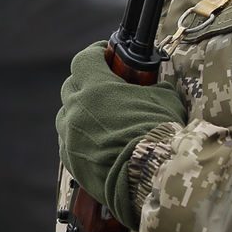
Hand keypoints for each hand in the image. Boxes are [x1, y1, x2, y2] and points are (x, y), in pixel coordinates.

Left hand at [55, 41, 186, 227]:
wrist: (151, 177)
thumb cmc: (159, 133)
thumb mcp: (164, 99)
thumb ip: (152, 88)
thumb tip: (155, 87)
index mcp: (96, 88)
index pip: (84, 60)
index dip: (95, 54)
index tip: (104, 54)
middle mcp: (76, 109)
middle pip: (71, 86)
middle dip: (86, 83)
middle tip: (105, 86)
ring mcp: (70, 136)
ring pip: (66, 115)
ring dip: (79, 111)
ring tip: (100, 117)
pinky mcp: (70, 161)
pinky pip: (68, 141)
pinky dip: (80, 137)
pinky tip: (97, 142)